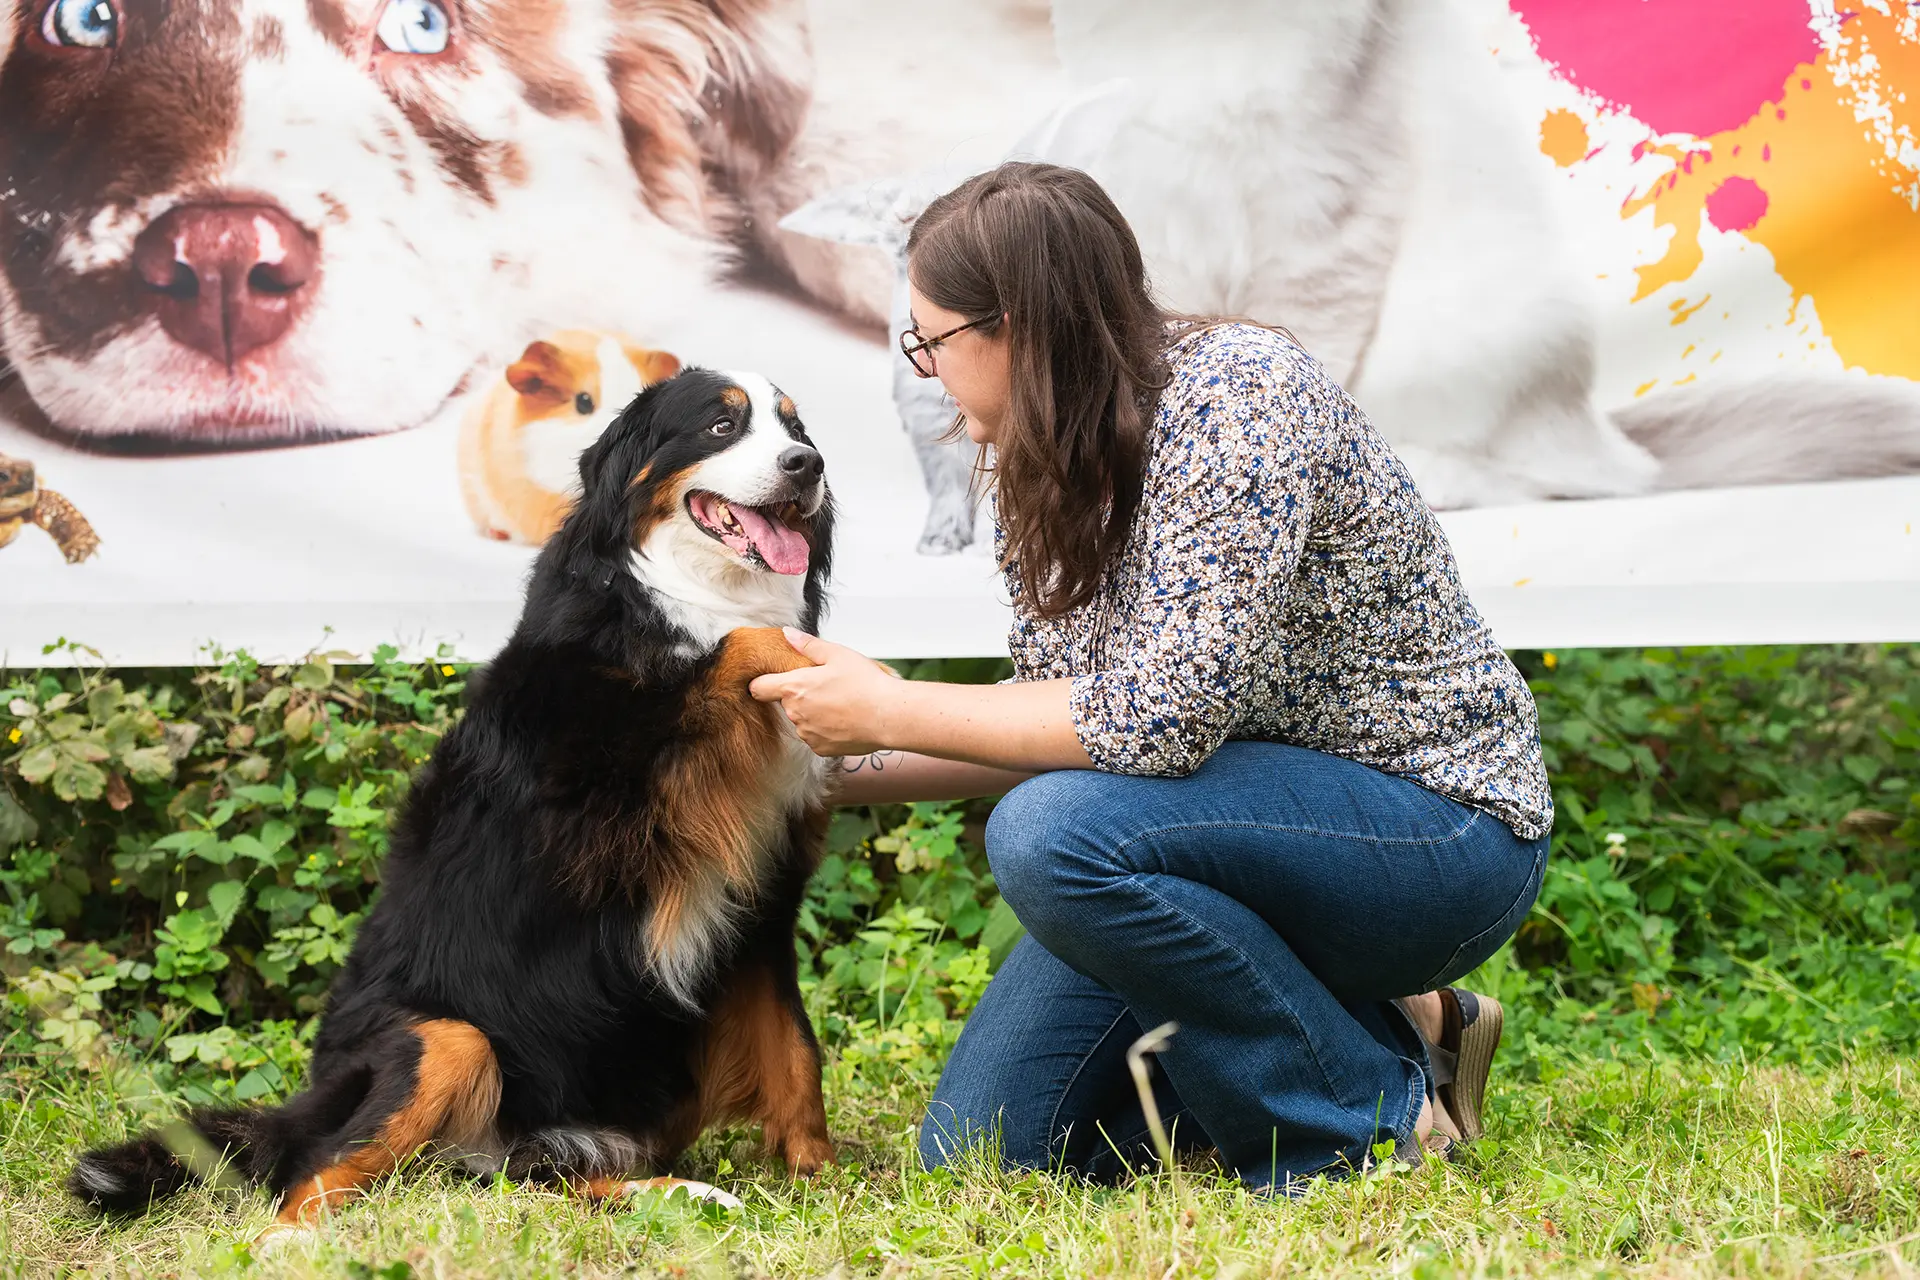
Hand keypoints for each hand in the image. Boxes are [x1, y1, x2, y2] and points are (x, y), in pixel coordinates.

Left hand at [749, 628, 903, 756]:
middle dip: (800, 694)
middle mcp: (795, 714)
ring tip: (840, 703)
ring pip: (802, 720)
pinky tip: (845, 719)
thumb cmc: (866, 684)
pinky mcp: (821, 749)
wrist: (888, 717)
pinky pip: (815, 736)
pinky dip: (825, 729)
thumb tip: (786, 633)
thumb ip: (807, 644)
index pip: (758, 688)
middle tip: (827, 686)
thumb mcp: (837, 654)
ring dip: (813, 712)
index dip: (763, 682)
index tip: (774, 679)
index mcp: (794, 688)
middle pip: (786, 703)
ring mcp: (807, 734)